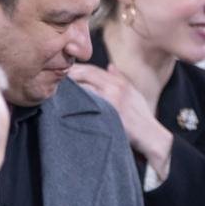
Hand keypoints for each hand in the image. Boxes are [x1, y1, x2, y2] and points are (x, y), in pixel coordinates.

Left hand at [67, 63, 173, 179]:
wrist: (152, 138)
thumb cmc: (142, 118)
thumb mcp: (134, 94)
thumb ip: (120, 79)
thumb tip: (109, 67)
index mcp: (119, 82)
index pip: (91, 69)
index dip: (75, 70)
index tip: (62, 73)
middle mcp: (114, 88)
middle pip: (84, 75)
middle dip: (68, 77)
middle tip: (52, 80)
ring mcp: (110, 102)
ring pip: (82, 89)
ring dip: (68, 90)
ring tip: (56, 94)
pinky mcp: (107, 115)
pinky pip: (85, 106)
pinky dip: (74, 104)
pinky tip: (63, 108)